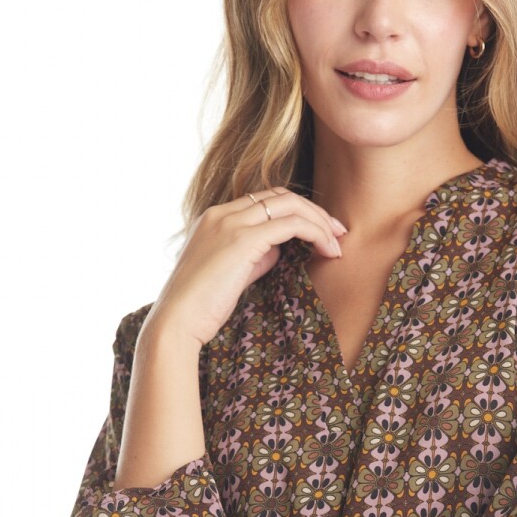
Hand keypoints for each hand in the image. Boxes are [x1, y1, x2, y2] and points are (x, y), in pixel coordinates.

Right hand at [146, 187, 347, 348]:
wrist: (177, 321)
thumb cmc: (202, 307)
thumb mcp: (232, 273)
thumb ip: (254, 256)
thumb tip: (279, 249)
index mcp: (216, 217)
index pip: (265, 200)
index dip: (297, 212)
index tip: (321, 232)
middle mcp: (222, 213)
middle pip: (281, 195)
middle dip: (316, 212)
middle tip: (339, 233)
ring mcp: (231, 223)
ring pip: (290, 204)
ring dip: (320, 222)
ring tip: (337, 244)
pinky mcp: (242, 240)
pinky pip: (291, 224)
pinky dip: (315, 233)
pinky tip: (326, 251)